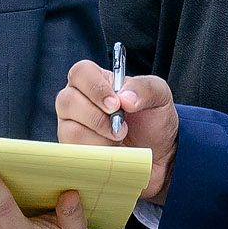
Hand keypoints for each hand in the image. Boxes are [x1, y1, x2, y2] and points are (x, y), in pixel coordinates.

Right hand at [57, 62, 177, 199]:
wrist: (158, 155)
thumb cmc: (153, 121)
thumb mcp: (160, 97)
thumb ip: (145, 89)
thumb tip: (124, 98)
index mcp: (96, 82)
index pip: (80, 73)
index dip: (94, 88)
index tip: (115, 104)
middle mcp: (77, 102)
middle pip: (67, 101)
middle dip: (97, 118)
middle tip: (121, 128)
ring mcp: (71, 127)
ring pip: (71, 130)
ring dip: (100, 139)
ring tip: (118, 141)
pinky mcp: (73, 151)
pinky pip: (75, 153)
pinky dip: (98, 155)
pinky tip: (111, 153)